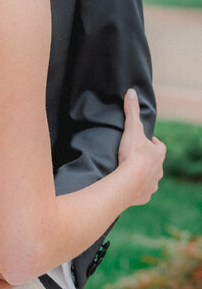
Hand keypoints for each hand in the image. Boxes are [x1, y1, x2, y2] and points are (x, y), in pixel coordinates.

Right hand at [119, 89, 165, 205]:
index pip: (159, 146)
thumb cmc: (132, 155)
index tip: (145, 140)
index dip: (153, 143)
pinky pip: (143, 192)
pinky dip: (138, 189)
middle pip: (156, 163)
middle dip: (148, 160)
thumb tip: (131, 91)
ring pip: (151, 179)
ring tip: (131, 171)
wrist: (128, 182)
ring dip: (144, 175)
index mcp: (158, 154)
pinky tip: (129, 186)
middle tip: (135, 156)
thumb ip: (131, 111)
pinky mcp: (143, 197)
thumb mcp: (132, 129)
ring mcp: (152, 185)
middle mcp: (159, 170)